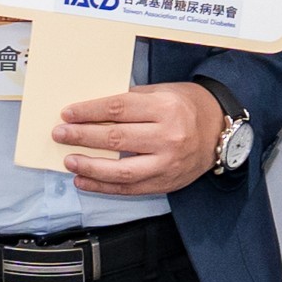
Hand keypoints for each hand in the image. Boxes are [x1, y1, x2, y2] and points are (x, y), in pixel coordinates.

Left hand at [55, 81, 226, 196]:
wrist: (221, 130)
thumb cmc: (189, 107)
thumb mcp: (163, 92)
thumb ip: (132, 101)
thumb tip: (93, 110)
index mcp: (165, 108)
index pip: (118, 109)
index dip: (89, 112)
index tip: (68, 114)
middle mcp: (168, 136)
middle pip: (115, 138)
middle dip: (82, 136)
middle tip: (60, 134)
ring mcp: (167, 163)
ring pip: (121, 170)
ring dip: (90, 166)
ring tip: (69, 161)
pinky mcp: (166, 182)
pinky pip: (130, 188)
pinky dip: (103, 186)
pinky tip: (84, 180)